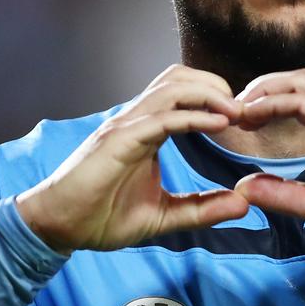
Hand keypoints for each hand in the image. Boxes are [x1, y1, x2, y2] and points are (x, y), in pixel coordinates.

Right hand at [16, 65, 248, 251]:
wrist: (58, 228)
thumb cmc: (101, 217)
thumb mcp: (164, 215)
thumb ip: (202, 209)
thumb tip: (243, 204)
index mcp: (147, 130)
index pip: (184, 92)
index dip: (217, 96)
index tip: (245, 118)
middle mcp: (137, 119)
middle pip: (180, 77)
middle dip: (217, 85)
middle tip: (245, 110)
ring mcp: (126, 126)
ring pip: (172, 88)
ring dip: (209, 93)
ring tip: (236, 111)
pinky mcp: (118, 140)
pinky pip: (162, 118)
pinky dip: (194, 116)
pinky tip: (218, 124)